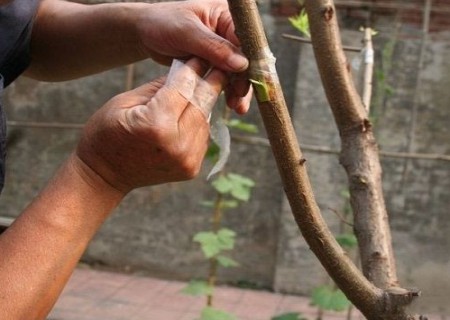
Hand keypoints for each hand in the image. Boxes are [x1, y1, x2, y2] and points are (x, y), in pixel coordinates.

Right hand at [75, 58, 225, 192]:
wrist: (104, 176)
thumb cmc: (106, 134)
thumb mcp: (125, 102)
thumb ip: (159, 86)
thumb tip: (186, 70)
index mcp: (157, 125)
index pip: (184, 88)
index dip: (194, 69)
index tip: (201, 56)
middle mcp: (178, 145)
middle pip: (202, 104)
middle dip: (210, 82)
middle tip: (217, 65)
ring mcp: (187, 160)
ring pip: (206, 119)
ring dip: (206, 102)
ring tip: (206, 85)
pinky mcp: (192, 169)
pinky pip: (203, 136)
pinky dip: (200, 122)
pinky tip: (193, 111)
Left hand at [136, 0, 251, 113]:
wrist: (144, 34)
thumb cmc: (162, 24)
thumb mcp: (187, 32)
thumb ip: (214, 47)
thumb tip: (242, 64)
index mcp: (225, 16)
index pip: (246, 39)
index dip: (251, 61)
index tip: (248, 81)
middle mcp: (227, 31)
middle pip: (245, 58)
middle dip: (245, 80)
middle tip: (240, 99)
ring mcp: (221, 49)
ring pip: (238, 71)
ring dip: (239, 89)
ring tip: (238, 107)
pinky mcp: (214, 63)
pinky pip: (226, 78)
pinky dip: (229, 91)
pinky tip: (231, 104)